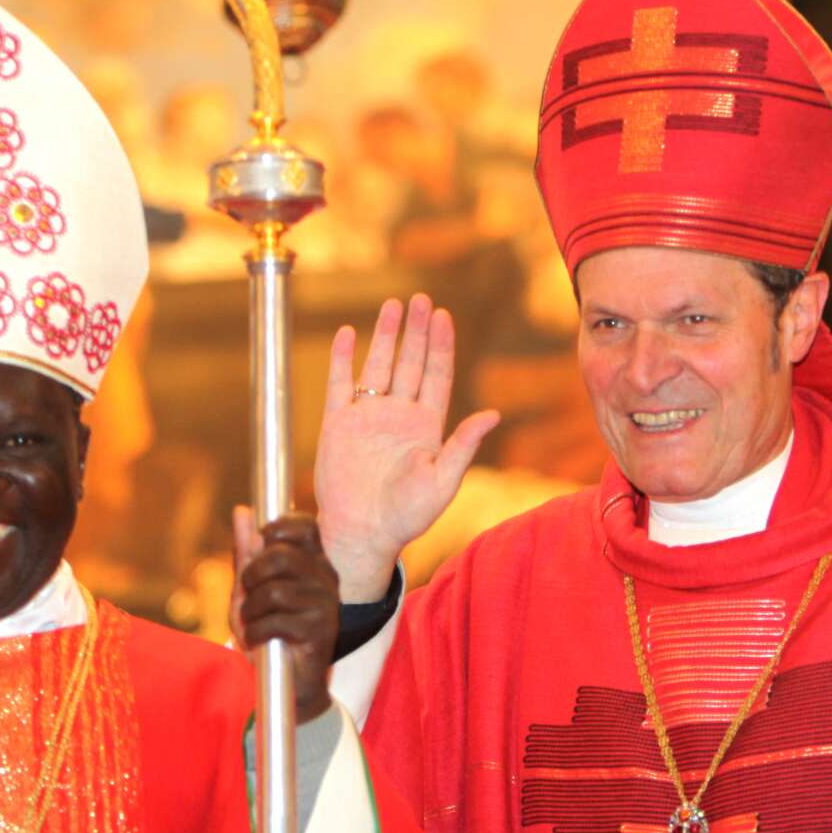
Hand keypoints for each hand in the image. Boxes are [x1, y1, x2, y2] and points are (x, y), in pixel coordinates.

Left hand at [230, 509, 341, 720]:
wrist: (290, 685)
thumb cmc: (270, 633)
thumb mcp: (251, 590)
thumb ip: (247, 554)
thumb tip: (241, 511)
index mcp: (314, 562)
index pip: (306, 527)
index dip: (280, 526)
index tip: (262, 539)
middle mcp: (326, 577)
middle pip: (280, 555)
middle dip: (251, 576)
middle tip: (247, 595)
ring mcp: (326, 603)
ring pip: (274, 591)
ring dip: (251, 611)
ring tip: (252, 624)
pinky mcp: (320, 630)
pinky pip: (275, 621)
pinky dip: (256, 633)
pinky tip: (259, 642)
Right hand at [313, 294, 499, 601]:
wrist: (361, 534)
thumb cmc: (406, 516)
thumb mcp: (442, 482)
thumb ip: (463, 445)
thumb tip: (493, 414)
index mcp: (427, 426)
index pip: (436, 376)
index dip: (440, 346)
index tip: (443, 316)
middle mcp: (398, 416)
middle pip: (410, 363)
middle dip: (416, 331)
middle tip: (420, 299)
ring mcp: (367, 417)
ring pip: (378, 366)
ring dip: (385, 336)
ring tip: (392, 305)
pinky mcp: (338, 425)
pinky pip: (340, 384)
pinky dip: (342, 359)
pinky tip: (347, 334)